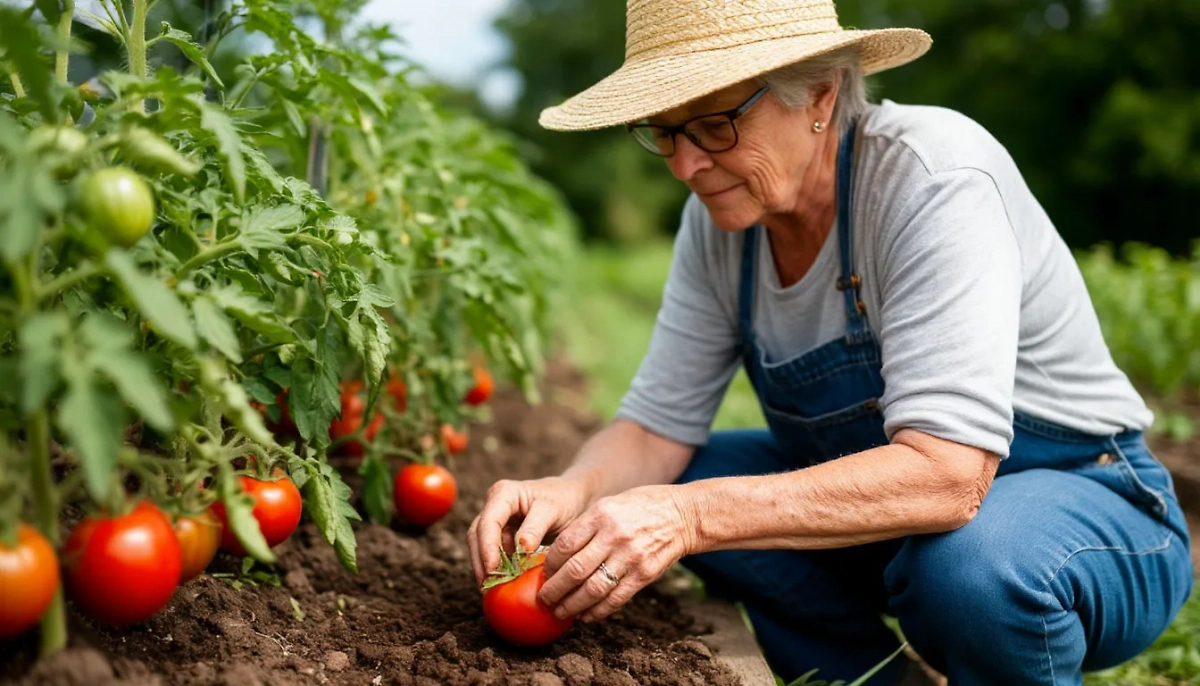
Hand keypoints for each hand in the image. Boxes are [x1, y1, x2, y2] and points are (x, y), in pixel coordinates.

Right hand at [467, 476, 590, 584]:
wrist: (571, 497)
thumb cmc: (564, 499)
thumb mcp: (553, 510)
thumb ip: (535, 528)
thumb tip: (520, 549)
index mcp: (504, 494)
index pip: (488, 522)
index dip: (487, 547)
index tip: (492, 569)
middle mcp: (494, 506)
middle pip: (477, 535)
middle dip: (481, 561)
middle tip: (488, 585)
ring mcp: (496, 521)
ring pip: (480, 545)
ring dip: (485, 567)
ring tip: (492, 589)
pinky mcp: (501, 536)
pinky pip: (493, 552)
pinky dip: (497, 568)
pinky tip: (502, 583)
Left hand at [536, 484, 697, 622]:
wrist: (683, 515)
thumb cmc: (641, 507)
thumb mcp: (610, 504)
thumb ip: (586, 527)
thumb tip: (557, 555)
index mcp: (601, 515)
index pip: (565, 545)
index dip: (549, 564)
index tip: (543, 574)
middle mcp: (614, 536)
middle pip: (575, 570)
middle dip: (555, 589)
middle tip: (544, 599)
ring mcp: (631, 557)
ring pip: (593, 589)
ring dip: (572, 605)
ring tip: (561, 612)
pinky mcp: (645, 574)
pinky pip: (616, 598)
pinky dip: (598, 611)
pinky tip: (586, 616)